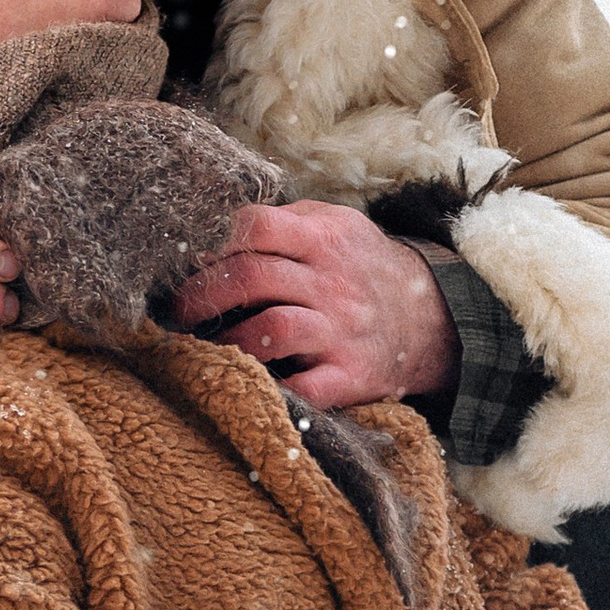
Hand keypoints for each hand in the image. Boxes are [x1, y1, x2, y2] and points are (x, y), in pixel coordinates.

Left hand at [168, 202, 459, 409]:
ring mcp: (340, 331)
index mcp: (323, 239)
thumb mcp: (338, 226)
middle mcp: (331, 282)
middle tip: (177, 309)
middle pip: (252, 276)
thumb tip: (220, 220)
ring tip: (206, 346)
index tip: (184, 258)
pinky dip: (273, 389)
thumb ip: (286, 219)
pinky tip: (248, 384)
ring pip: (273, 329)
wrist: (432, 320)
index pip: (257, 225)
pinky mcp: (350, 375)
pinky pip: (305, 387)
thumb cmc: (363, 267)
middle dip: (202, 293)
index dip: (213, 239)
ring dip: (229, 340)